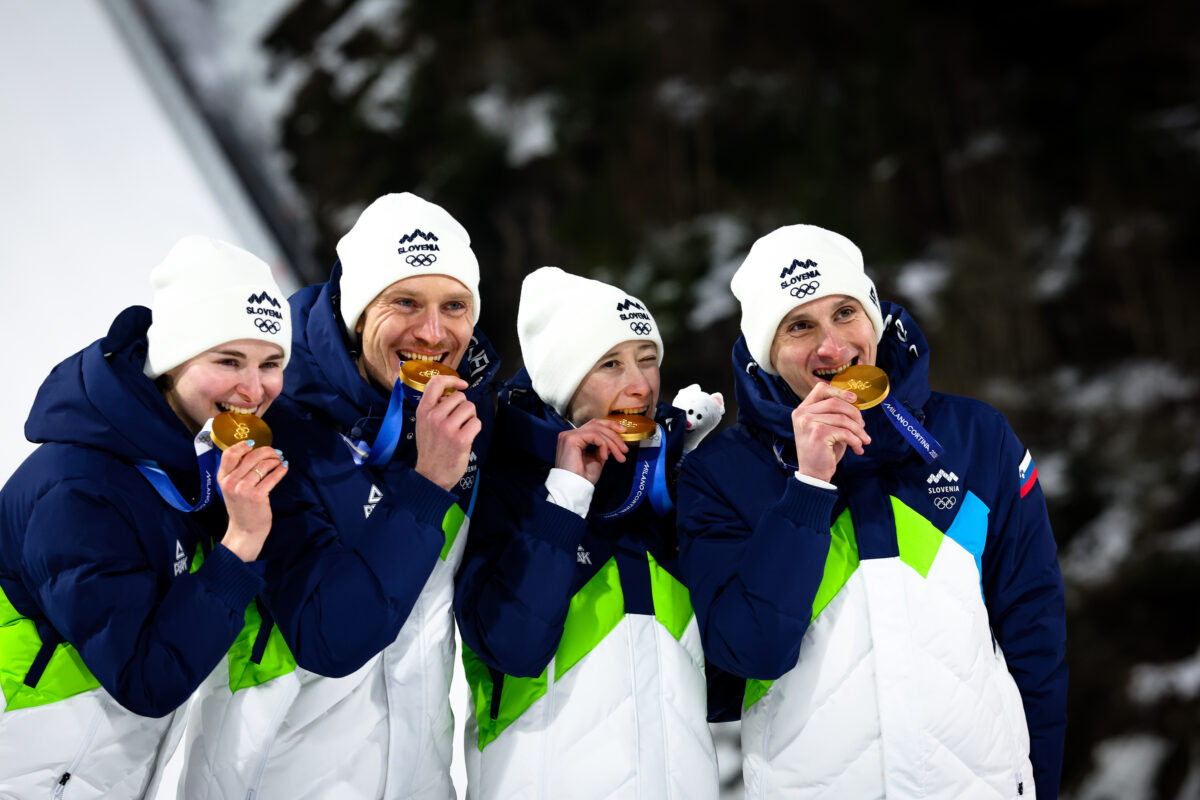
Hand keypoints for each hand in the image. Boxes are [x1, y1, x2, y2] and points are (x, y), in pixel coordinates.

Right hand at [218, 441, 287, 561]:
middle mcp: (230, 482)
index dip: (243, 445)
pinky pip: (272, 477)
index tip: (255, 443)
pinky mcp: (257, 496)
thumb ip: (237, 472)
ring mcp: (243, 489)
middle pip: (250, 456)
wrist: (244, 530)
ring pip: (262, 465)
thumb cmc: (240, 507)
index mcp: (222, 478)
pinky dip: (280, 470)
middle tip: (275, 452)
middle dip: (266, 451)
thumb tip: (254, 452)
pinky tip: (284, 468)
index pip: (229, 454)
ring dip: (274, 460)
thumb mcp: (231, 488)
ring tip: (280, 460)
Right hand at [414, 374, 480, 490]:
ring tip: (462, 429)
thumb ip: (435, 407)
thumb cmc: (431, 449)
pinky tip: (466, 438)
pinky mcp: (460, 439)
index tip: (461, 385)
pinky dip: (475, 429)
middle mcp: (434, 416)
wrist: (431, 475)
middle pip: (460, 397)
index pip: (436, 383)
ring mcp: (447, 428)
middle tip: (458, 421)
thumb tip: (453, 392)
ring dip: (470, 417)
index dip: (452, 379)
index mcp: (423, 410)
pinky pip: (477, 422)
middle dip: (463, 407)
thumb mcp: (424, 423)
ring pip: (470, 408)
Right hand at [555, 417, 629, 483]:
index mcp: (574, 438)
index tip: (623, 432)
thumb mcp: (597, 459)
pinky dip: (604, 445)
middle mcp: (570, 434)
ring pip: (597, 430)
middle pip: (596, 424)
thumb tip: (613, 440)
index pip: (593, 425)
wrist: (574, 488)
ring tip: (619, 455)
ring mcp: (570, 435)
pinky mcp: (571, 439)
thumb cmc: (582, 477)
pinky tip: (605, 457)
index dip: (609, 426)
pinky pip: (595, 436)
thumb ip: (603, 448)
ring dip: (612, 442)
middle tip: (624, 448)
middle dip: (614, 434)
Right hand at [791, 383, 870, 482]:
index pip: (821, 389)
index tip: (854, 400)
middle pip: (835, 402)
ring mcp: (808, 423)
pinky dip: (855, 440)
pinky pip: (844, 432)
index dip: (840, 392)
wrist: (813, 474)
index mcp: (802, 409)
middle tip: (863, 425)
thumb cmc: (822, 451)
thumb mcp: (826, 427)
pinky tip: (857, 448)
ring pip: (842, 418)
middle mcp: (802, 414)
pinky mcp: (818, 434)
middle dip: (854, 413)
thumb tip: (855, 404)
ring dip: (858, 430)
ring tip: (864, 440)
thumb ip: (834, 414)